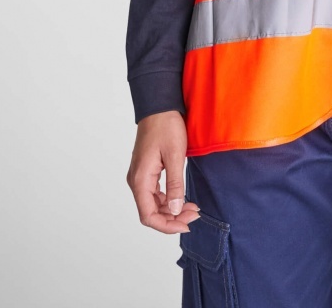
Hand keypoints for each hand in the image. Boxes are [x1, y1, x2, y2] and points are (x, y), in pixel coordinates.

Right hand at [127, 110, 200, 233]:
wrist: (159, 106)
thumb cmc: (166, 126)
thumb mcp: (174, 156)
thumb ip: (175, 185)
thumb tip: (174, 210)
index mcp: (140, 180)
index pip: (148, 216)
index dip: (167, 225)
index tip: (187, 224)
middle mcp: (136, 181)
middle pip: (151, 212)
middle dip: (172, 218)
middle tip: (195, 213)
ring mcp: (140, 176)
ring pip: (153, 204)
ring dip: (171, 209)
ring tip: (192, 206)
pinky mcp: (146, 171)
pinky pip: (154, 193)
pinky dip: (168, 199)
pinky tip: (182, 197)